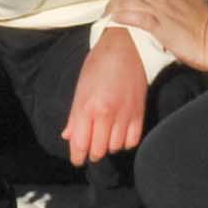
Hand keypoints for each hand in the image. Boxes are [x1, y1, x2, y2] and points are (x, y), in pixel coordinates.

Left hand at [61, 34, 152, 165]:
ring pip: (116, 147)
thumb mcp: (80, 88)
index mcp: (88, 107)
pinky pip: (133, 141)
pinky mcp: (139, 113)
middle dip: (92, 152)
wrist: (125, 47)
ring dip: (109, 146)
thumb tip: (68, 136)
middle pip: (99, 150)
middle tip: (90, 146)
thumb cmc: (98, 65)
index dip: (77, 156)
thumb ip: (74, 115)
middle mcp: (107, 114)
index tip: (77, 160)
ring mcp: (125, 114)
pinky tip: (120, 134)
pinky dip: (125, 142)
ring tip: (105, 137)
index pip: (81, 144)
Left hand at [102, 0, 207, 76]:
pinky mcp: (161, 26)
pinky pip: (137, 17)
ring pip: (131, 2)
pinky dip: (124, 17)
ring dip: (115, 8)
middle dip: (116, 0)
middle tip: (107, 11)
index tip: (119, 3)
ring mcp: (162, 10)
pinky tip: (114, 19)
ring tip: (106, 16)